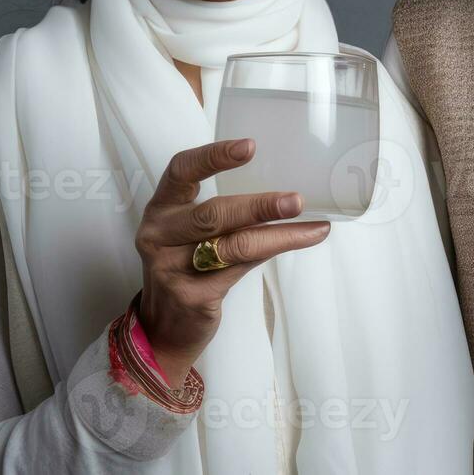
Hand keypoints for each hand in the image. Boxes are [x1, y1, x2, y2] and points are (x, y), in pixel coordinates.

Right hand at [133, 138, 329, 380]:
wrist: (163, 327)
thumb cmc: (187, 266)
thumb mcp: (192, 232)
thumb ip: (224, 211)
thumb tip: (285, 189)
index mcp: (161, 208)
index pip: (181, 171)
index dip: (213, 156)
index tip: (250, 146)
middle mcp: (159, 234)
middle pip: (213, 214)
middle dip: (259, 206)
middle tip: (296, 200)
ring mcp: (172, 268)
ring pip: (234, 245)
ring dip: (279, 234)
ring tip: (314, 227)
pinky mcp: (192, 297)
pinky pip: (240, 269)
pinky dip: (273, 253)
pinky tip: (298, 243)